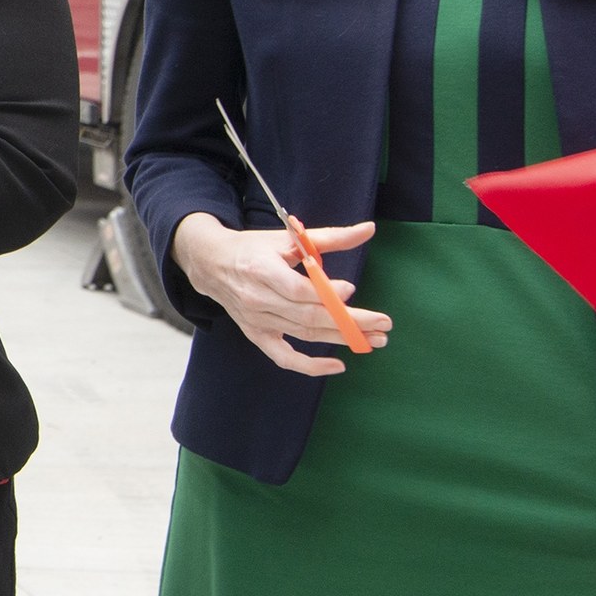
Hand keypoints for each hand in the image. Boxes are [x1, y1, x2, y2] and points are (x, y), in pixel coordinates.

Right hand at [170, 211, 388, 374]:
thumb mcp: (287, 237)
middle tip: (383, 324)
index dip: (326, 293)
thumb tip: (369, 229)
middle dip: (350, 321)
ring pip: (304, 334)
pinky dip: (310, 366)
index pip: (298, 289)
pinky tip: (338, 366)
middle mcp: (257, 299)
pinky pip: (284, 357)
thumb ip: (329, 237)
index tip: (350, 290)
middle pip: (308, 316)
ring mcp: (257, 320)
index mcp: (261, 270)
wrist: (211, 263)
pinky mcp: (256, 334)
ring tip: (375, 339)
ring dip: (342, 339)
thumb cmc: (253, 248)